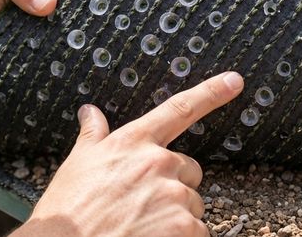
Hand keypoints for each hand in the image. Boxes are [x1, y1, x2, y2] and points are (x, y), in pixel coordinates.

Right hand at [12, 72, 244, 236]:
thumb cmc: (68, 210)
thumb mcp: (77, 164)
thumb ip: (92, 135)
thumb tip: (90, 112)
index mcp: (133, 142)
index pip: (178, 109)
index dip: (211, 92)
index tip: (234, 80)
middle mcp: (157, 163)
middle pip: (189, 170)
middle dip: (174, 186)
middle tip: (143, 205)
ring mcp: (172, 194)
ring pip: (192, 205)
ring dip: (176, 218)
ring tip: (141, 226)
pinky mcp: (183, 226)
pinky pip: (198, 232)